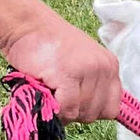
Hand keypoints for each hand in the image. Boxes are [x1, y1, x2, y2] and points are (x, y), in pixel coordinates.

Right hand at [0, 11, 120, 123]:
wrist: (27, 25)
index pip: (112, 108)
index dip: (91, 111)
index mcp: (110, 66)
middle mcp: (104, 68)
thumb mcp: (81, 62)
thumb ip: (91, 86)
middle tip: (58, 96)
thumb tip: (87, 114)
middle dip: (75, 112)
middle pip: (95, 113)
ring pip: (81, 113)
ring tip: (51, 91)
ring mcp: (88, 70)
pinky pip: (68, 108)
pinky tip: (46, 92)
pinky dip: (55, 108)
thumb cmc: (48, 46)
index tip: (75, 104)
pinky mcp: (69, 75)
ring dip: (63, 110)